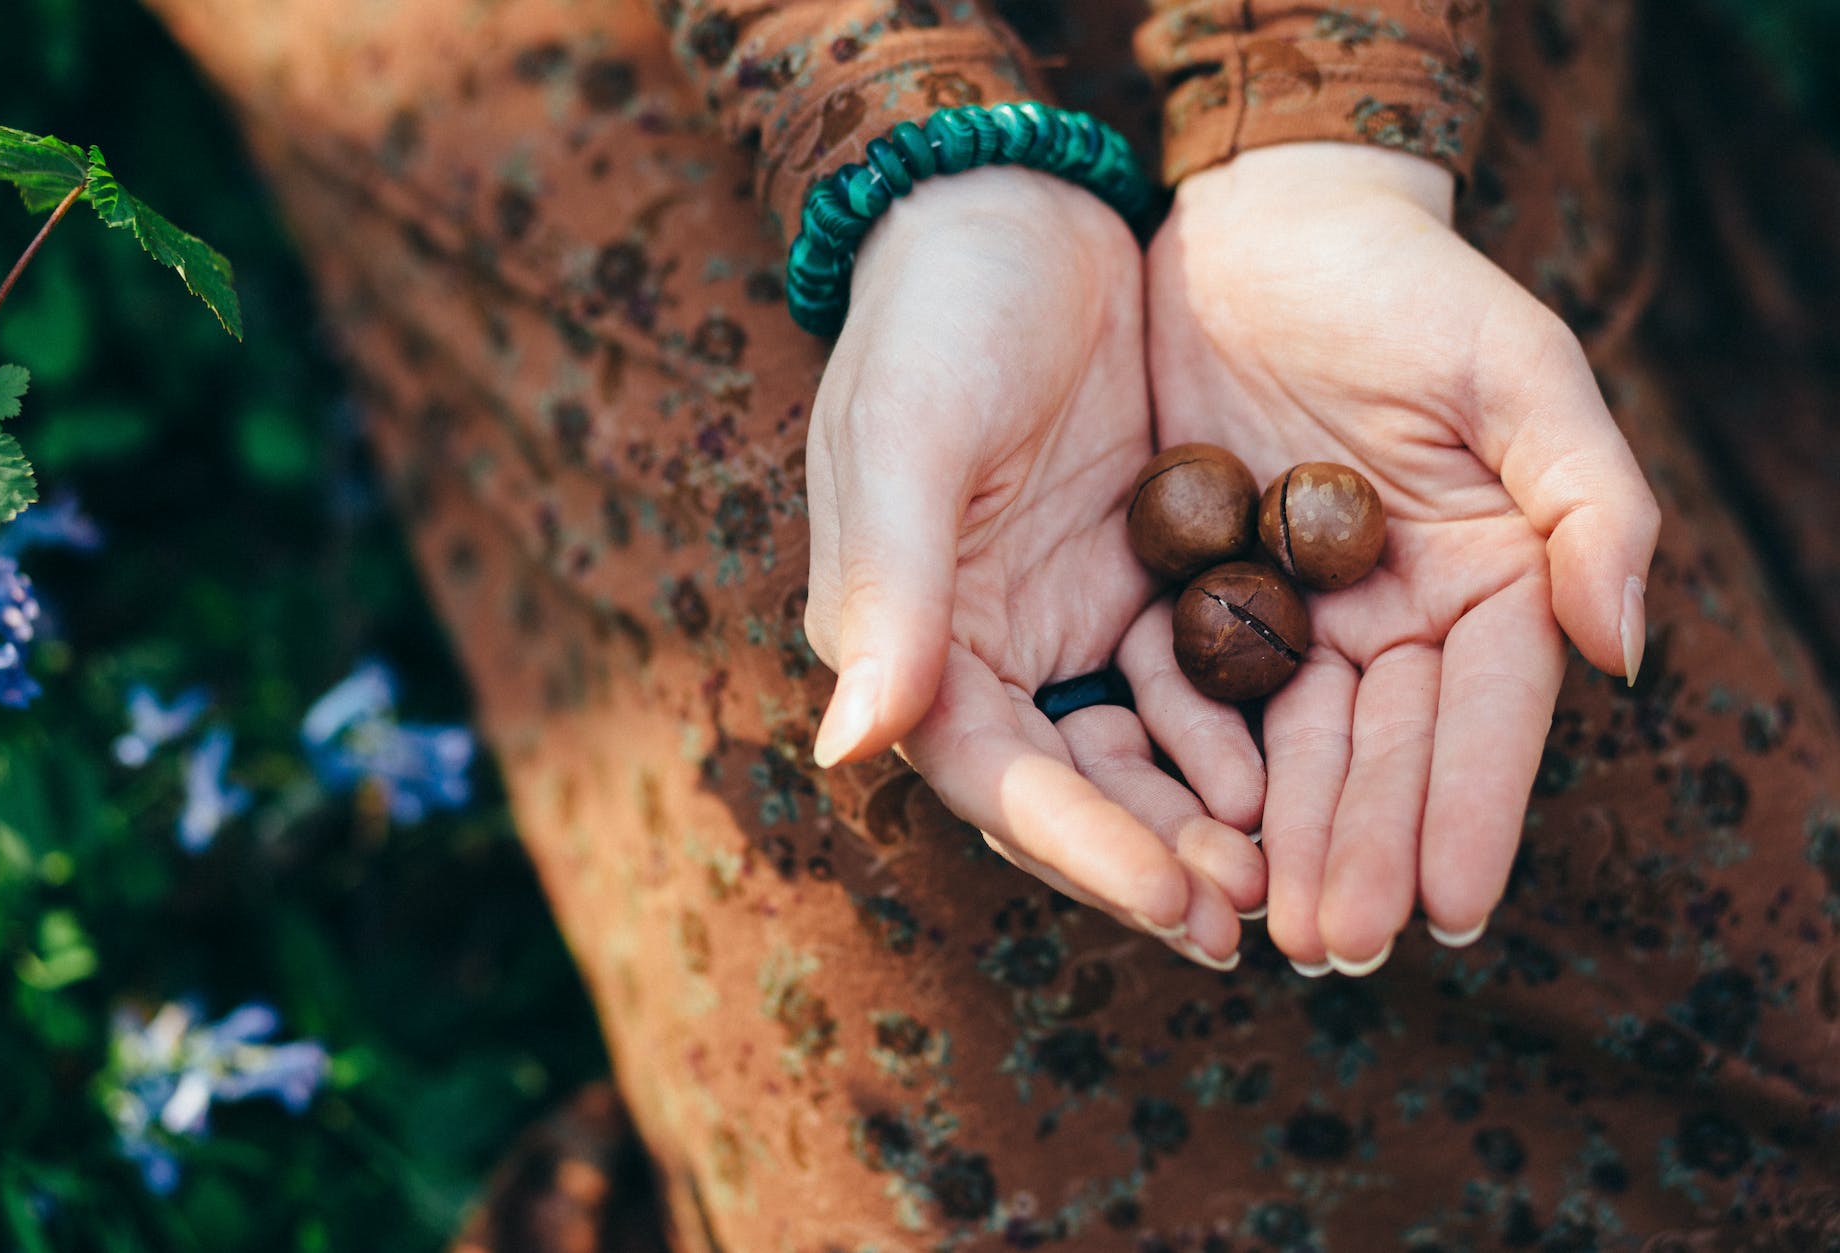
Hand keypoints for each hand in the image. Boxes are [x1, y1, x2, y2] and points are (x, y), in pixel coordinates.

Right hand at [804, 167, 1265, 964]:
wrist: (1012, 212)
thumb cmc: (939, 316)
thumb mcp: (910, 436)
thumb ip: (890, 590)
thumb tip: (849, 747)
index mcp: (911, 640)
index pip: (996, 777)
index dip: (1081, 847)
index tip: (1174, 901)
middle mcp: (980, 654)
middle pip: (1072, 790)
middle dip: (1156, 856)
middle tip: (1254, 914)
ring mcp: (1064, 621)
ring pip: (1138, 753)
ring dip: (1205, 814)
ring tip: (1288, 866)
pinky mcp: (1134, 582)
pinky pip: (1192, 680)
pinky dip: (1237, 730)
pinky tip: (1301, 765)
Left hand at [1145, 143, 1659, 972]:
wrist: (1266, 227)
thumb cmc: (1408, 284)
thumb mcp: (1514, 368)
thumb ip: (1584, 498)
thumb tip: (1626, 649)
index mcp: (1491, 579)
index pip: (1486, 715)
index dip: (1471, 809)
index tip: (1454, 911)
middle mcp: (1398, 618)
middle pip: (1384, 752)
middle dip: (1365, 850)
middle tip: (1337, 946)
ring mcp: (1299, 616)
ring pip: (1292, 746)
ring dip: (1285, 839)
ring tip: (1265, 925)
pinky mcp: (1202, 596)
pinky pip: (1194, 693)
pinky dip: (1191, 763)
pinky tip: (1180, 832)